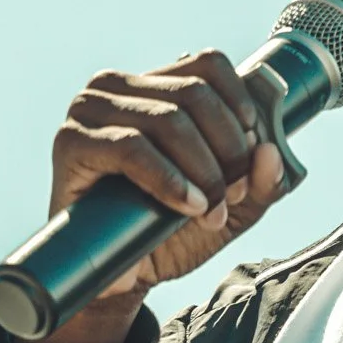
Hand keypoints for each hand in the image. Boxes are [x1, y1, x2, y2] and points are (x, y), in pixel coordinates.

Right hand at [32, 50, 287, 342]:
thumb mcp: (231, 206)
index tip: (251, 152)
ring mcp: (91, 110)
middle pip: (195, 93)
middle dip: (227, 149)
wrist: (123, 277)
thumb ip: (260, 181)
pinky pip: (132, 147)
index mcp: (153, 85)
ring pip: (169, 119)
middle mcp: (118, 87)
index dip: (240, 107)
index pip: (208, 65)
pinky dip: (169, 178)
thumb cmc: (169, 233)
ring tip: (210, 210)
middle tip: (232, 194)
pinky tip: (187, 205)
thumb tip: (271, 152)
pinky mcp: (72, 141)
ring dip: (203, 169)